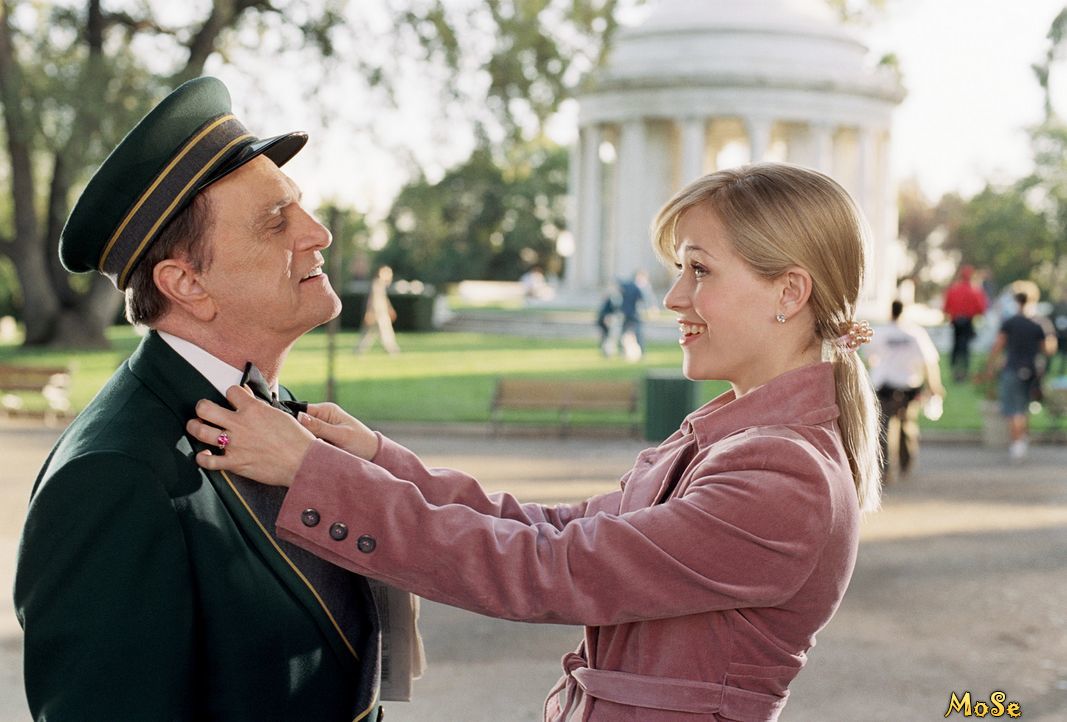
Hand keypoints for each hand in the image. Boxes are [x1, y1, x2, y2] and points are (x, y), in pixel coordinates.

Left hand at [185, 385, 314, 486]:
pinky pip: (208, 461)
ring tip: (196, 427)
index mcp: (253, 409)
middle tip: (203, 411)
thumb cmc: (296, 438)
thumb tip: (245, 394)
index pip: (231, 391)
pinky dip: (202, 458)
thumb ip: (258, 404)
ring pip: (201, 432)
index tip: (232, 399)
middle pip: (205, 409)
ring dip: (195, 428)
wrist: (303, 462)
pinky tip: (203, 455)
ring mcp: (235, 444)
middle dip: (201, 407)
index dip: (231, 393)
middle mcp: (240, 424)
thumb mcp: (278, 414)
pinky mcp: (235, 463)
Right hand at [298, 402, 379, 459]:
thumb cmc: (360, 442)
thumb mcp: (340, 435)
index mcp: (326, 410)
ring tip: (304, 451)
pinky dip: (308, 448)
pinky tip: (308, 454)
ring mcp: (320, 429)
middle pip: (300, 423)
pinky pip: (308, 442)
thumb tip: (298, 417)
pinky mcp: (321, 440)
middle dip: (297, 433)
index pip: (302, 410)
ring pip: (303, 434)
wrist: (372, 454)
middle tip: (297, 445)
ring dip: (303, 442)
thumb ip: (319, 427)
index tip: (289, 433)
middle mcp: (321, 417)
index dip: (293, 420)